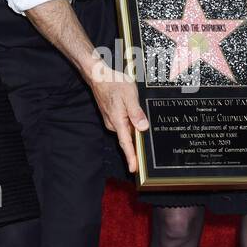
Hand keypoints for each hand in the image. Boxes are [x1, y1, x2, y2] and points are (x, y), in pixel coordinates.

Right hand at [88, 58, 148, 172]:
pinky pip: (124, 125)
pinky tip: (136, 120)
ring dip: (135, 133)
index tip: (135, 169)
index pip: (125, 143)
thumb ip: (136, 112)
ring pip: (126, 131)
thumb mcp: (130, 95)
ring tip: (143, 130)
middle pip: (128, 138)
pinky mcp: (112, 117)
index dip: (131, 157)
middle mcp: (113, 124)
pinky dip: (131, 126)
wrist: (99, 76)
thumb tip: (143, 127)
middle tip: (147, 153)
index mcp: (118, 121)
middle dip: (137, 145)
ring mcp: (112, 121)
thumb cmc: (113, 83)